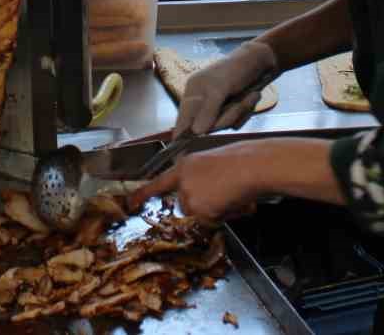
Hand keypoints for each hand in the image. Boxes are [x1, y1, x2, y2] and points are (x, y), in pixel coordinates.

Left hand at [128, 144, 266, 221]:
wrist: (252, 166)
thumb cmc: (242, 162)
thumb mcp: (213, 165)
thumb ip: (200, 179)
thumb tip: (206, 196)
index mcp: (185, 165)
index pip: (159, 182)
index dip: (144, 193)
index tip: (131, 203)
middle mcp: (182, 180)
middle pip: (186, 205)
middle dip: (205, 206)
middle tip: (225, 196)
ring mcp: (188, 195)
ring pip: (200, 215)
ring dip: (216, 211)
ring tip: (232, 196)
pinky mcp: (198, 209)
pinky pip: (211, 221)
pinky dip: (224, 216)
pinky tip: (233, 202)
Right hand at [173, 40, 277, 138]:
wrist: (263, 60)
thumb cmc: (237, 68)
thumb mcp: (221, 86)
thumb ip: (208, 109)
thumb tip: (196, 131)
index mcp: (193, 91)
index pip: (183, 119)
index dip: (183, 135)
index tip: (185, 153)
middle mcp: (203, 100)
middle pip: (208, 126)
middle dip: (226, 116)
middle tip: (238, 103)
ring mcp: (219, 106)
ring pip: (225, 124)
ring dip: (240, 111)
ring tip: (249, 95)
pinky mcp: (232, 109)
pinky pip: (236, 122)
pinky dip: (246, 111)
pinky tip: (251, 97)